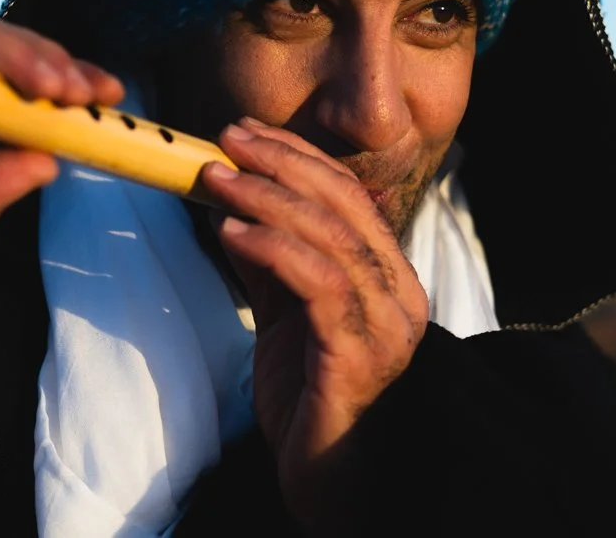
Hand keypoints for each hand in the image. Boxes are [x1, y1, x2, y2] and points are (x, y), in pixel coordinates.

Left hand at [201, 117, 428, 532]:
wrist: (330, 480)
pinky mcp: (359, 355)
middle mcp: (400, 294)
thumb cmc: (308, 397)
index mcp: (388, 277)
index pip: (348, 196)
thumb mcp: (285, 312)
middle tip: (226, 141)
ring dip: (266, 199)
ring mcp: (386, 325)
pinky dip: (273, 249)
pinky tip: (233, 232)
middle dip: (280, 163)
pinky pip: (318, 284)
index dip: (295, 157)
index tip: (243, 134)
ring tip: (215, 179)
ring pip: (330, 237)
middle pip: (343, 205)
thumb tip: (234, 202)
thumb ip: (271, 260)